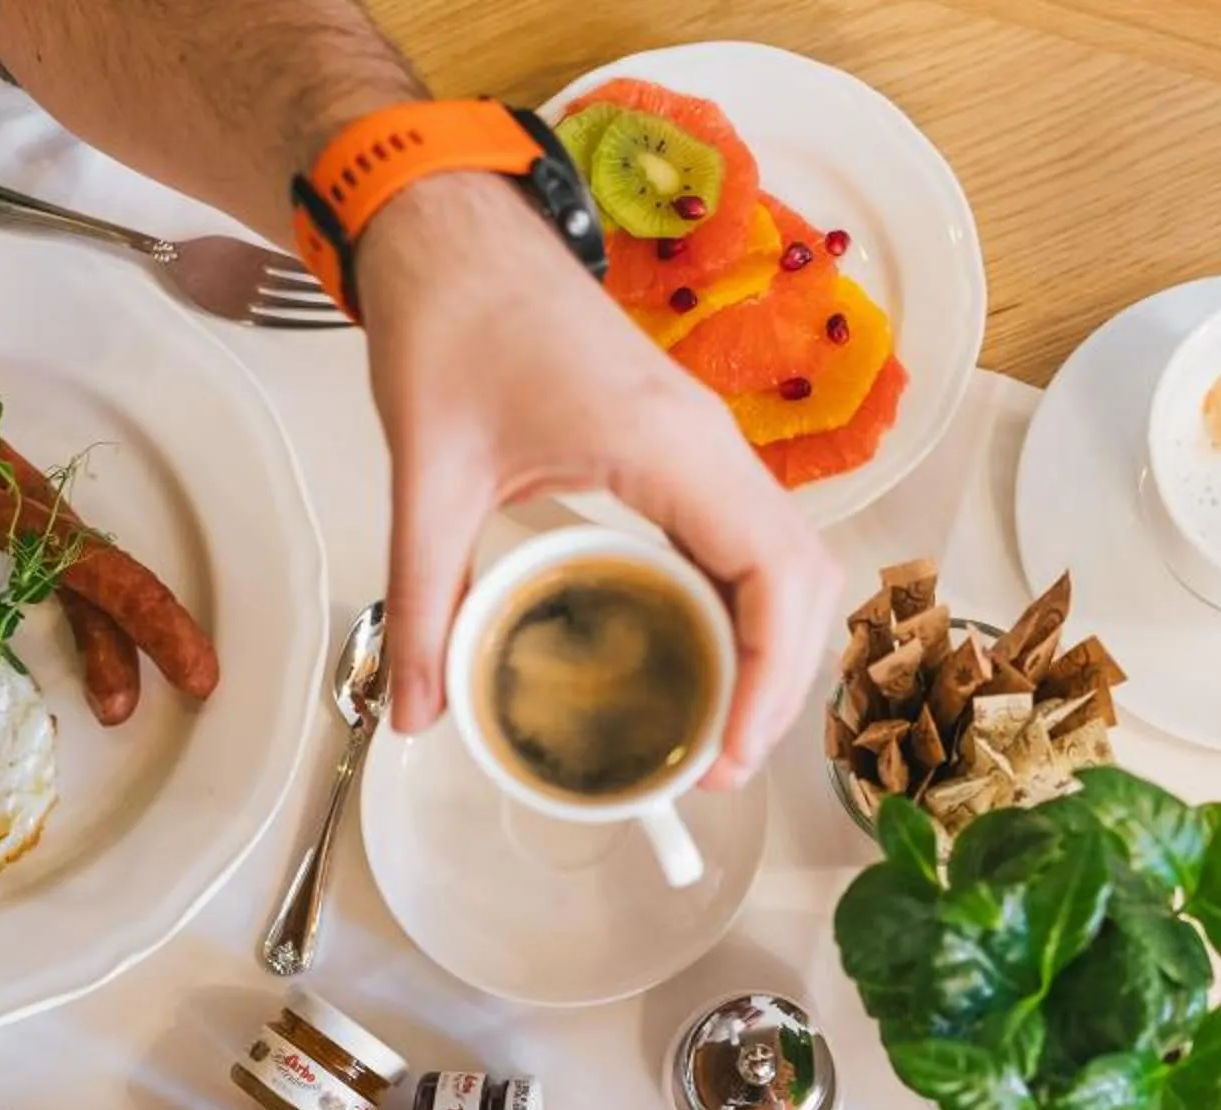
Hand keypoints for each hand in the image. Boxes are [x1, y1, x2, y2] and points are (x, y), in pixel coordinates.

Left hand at [354, 172, 846, 789]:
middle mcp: (711, 446)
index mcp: (670, 447)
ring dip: (773, 651)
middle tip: (717, 766)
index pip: (775, 577)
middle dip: (780, 685)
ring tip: (717, 730)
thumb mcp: (426, 481)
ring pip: (791, 564)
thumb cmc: (452, 324)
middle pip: (805, 582)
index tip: (726, 756)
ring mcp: (708, 446)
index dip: (771, 681)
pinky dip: (745, 611)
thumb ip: (423, 605)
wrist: (452, 233)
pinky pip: (749, 541)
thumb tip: (415, 712)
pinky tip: (699, 662)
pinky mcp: (687, 449)